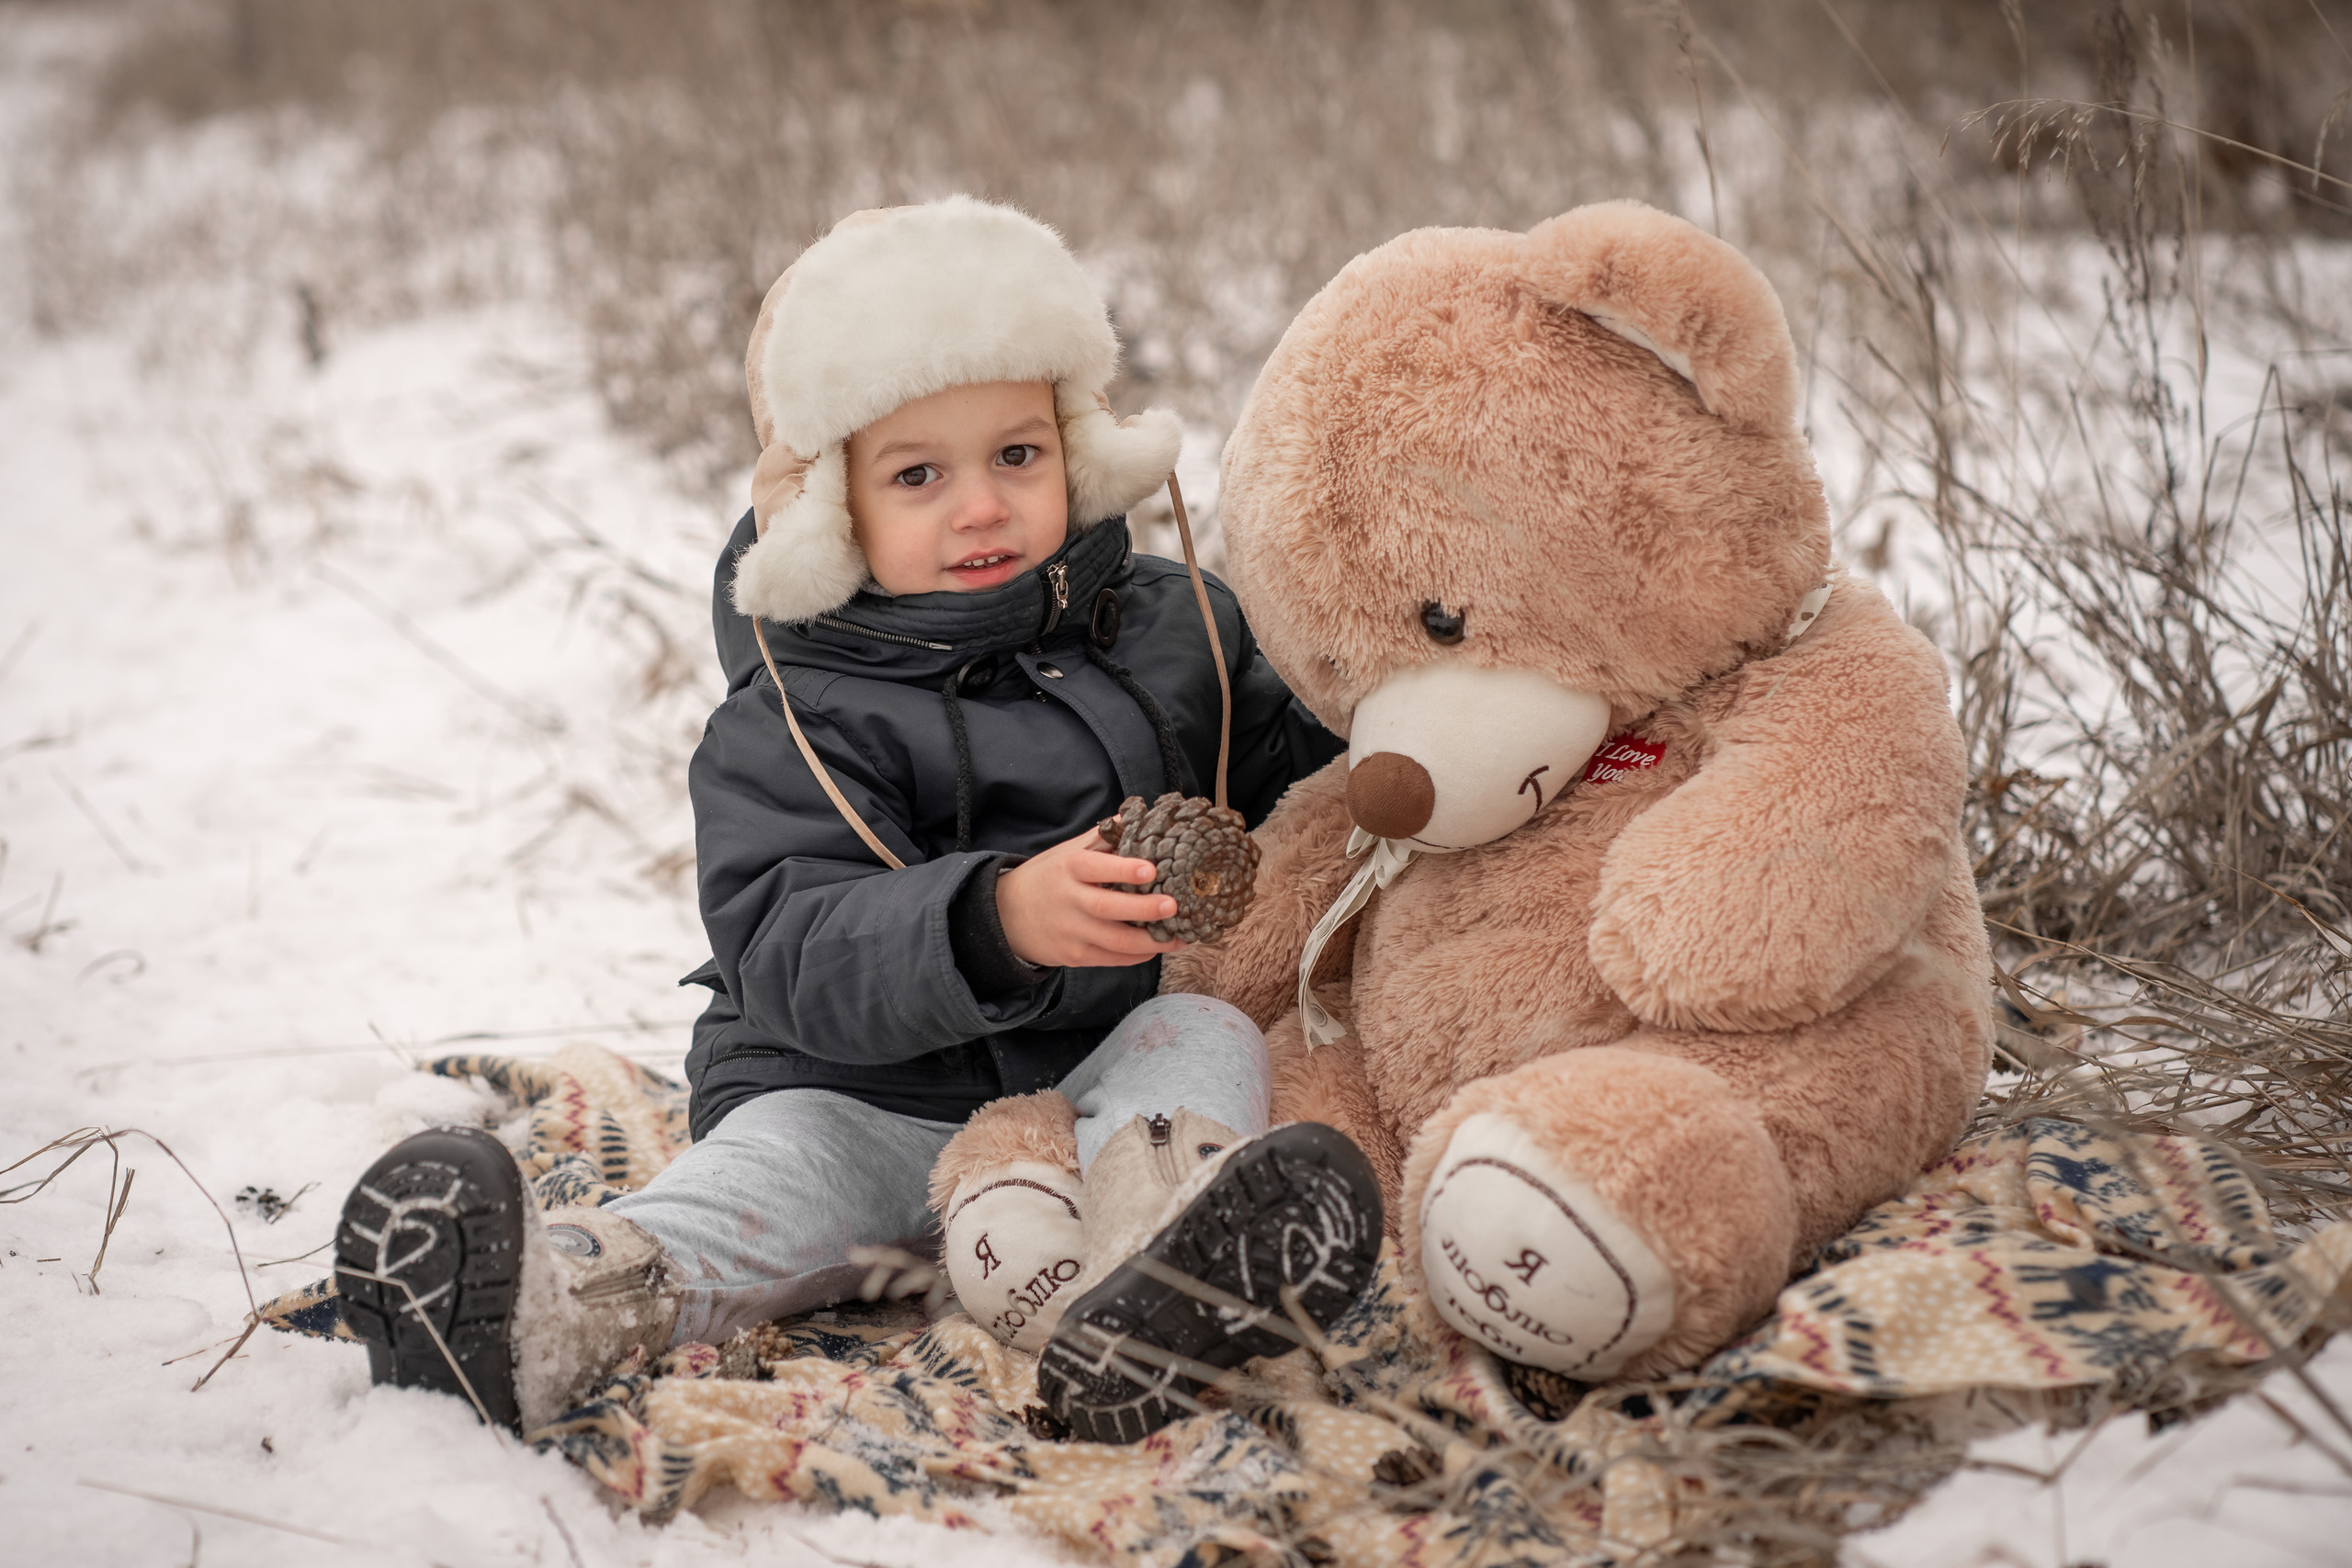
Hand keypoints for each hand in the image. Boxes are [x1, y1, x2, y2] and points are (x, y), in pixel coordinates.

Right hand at [996, 825, 1182, 968]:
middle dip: (1144, 909)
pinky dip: (1137, 955)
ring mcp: (1072, 932)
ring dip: (1151, 941)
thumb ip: (1100, 838)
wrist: (1007, 917)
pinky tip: (1158, 947)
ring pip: (1116, 942)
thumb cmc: (1047, 878)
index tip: (1150, 870)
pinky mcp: (1075, 957)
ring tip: (1181, 936)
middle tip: (1173, 905)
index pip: (1095, 868)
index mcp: (1068, 869)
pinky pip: (1112, 959)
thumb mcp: (1066, 852)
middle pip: (1108, 908)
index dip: (1122, 870)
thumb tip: (1134, 816)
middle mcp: (1068, 901)